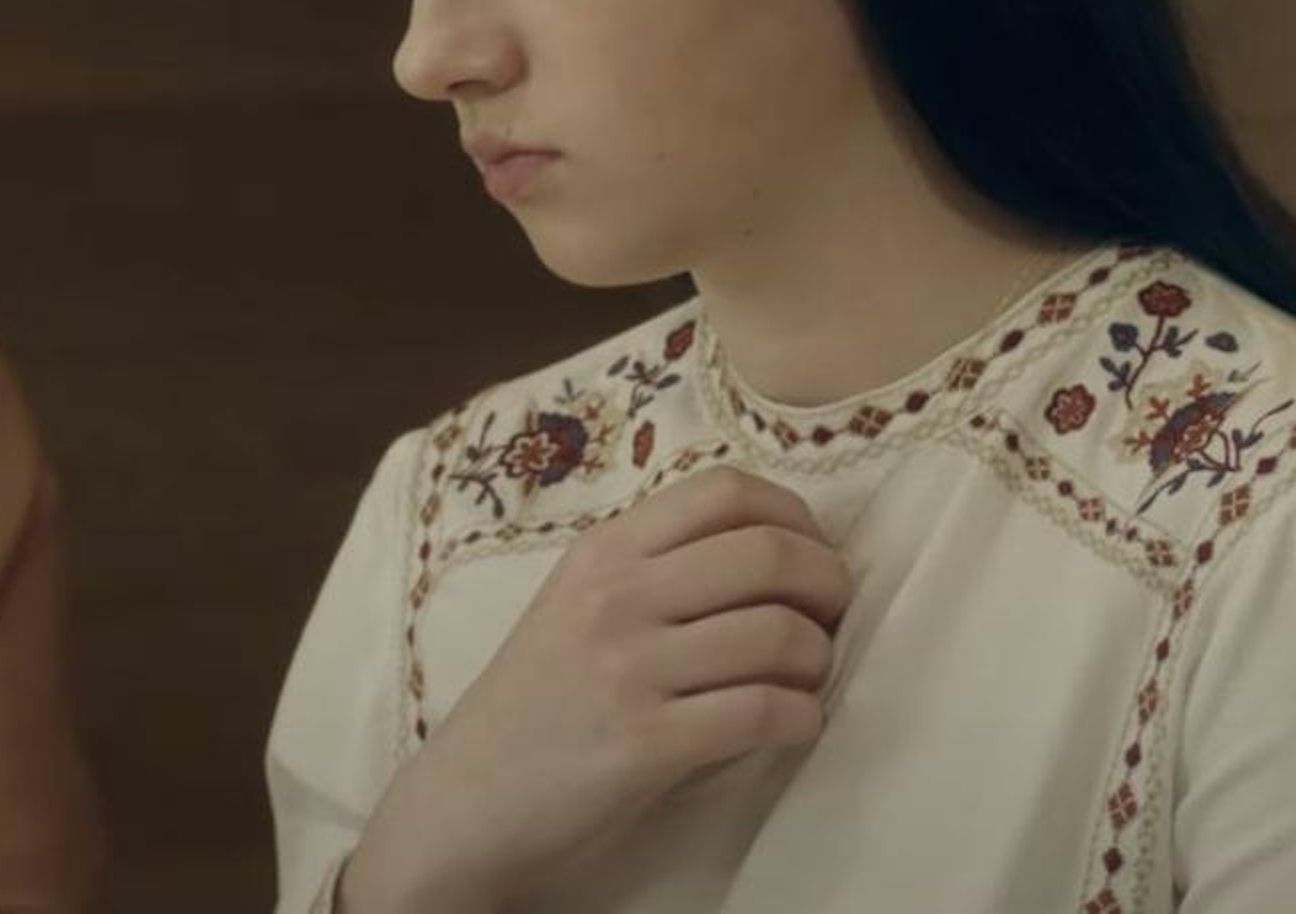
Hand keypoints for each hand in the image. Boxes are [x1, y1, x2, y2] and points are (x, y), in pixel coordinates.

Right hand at [338, 467, 849, 912]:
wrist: (465, 806)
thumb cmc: (534, 709)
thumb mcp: (575, 608)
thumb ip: (654, 573)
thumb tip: (777, 556)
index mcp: (602, 553)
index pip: (726, 490)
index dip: (796, 518)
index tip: (811, 557)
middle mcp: (615, 596)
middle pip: (768, 554)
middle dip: (828, 585)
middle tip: (831, 621)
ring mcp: (627, 669)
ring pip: (777, 633)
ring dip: (818, 660)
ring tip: (805, 682)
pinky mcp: (643, 743)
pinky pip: (764, 712)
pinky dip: (803, 719)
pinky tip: (793, 727)